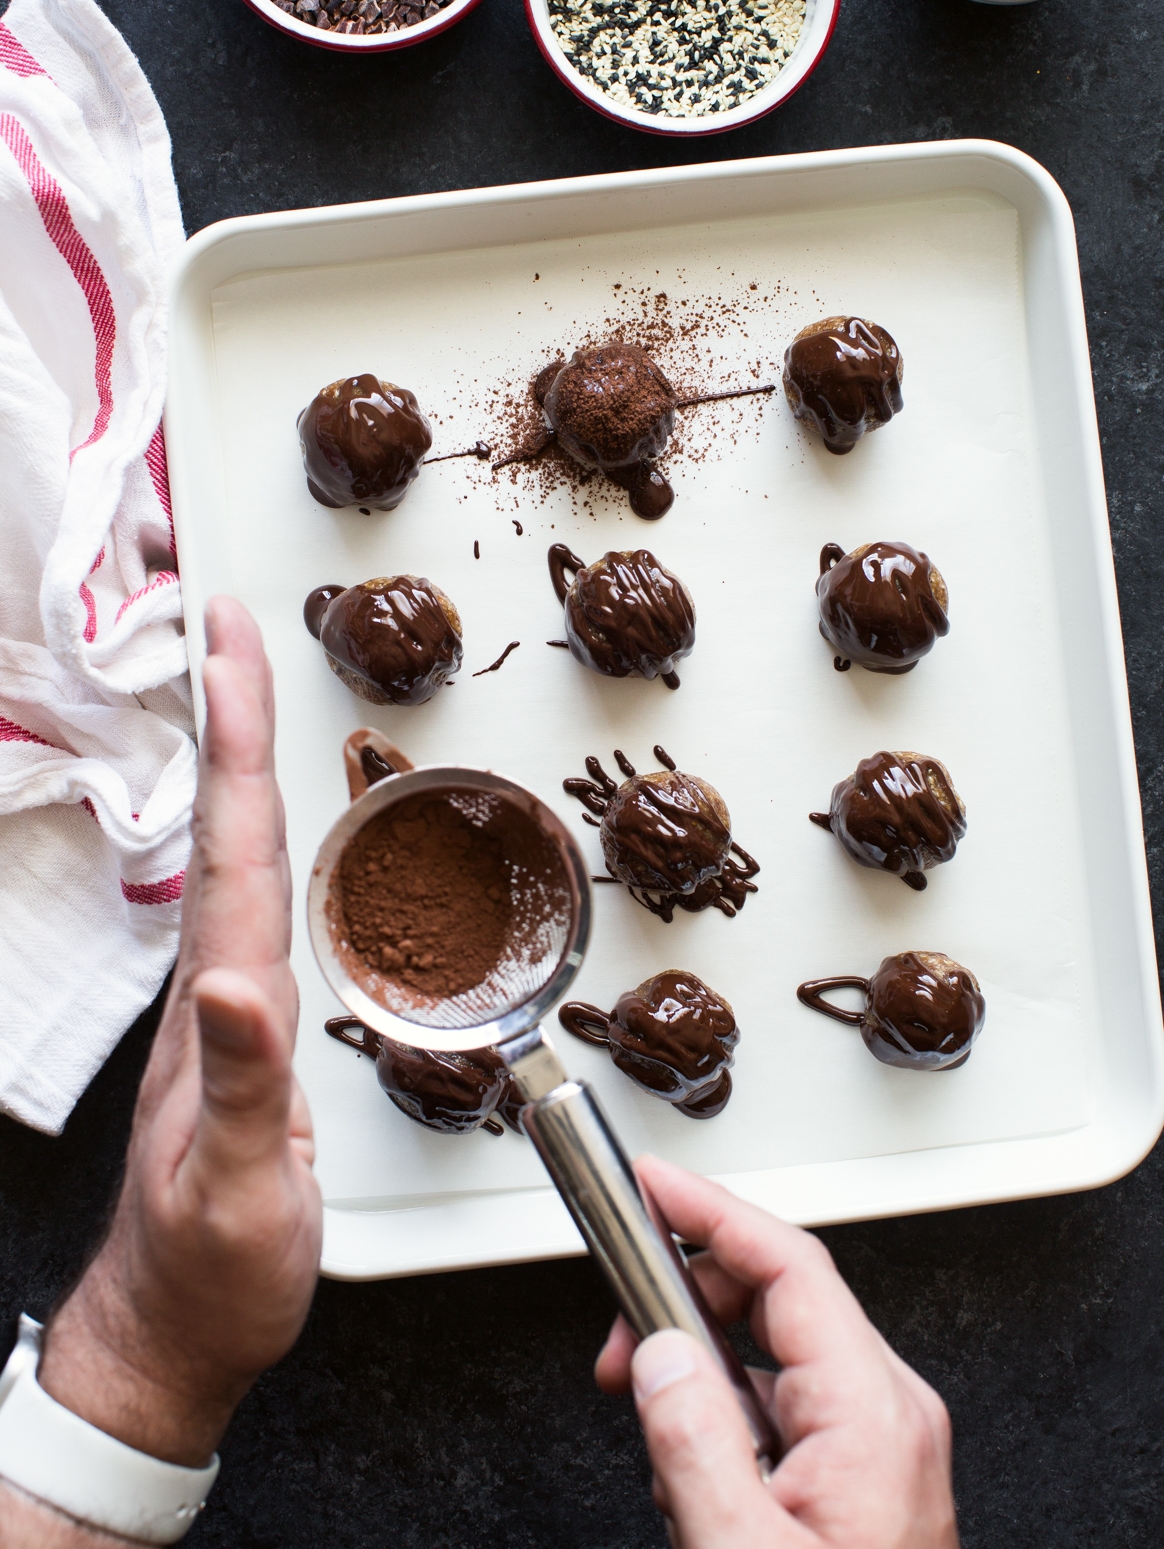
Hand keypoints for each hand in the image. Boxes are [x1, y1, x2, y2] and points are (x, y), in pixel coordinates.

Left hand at [35, 597, 321, 1467]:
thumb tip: (245, 981)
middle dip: (232, 714)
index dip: (240, 740)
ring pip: (239, 853)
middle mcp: (220, 984)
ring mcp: (226, 1003)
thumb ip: (250, 1085)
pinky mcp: (243, 1029)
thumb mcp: (243, 1189)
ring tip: (248, 687)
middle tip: (232, 623)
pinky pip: (257, 899)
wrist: (173, 1330)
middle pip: (232, 825)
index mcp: (228, 1002)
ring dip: (242, 760)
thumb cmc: (213, 1268)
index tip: (232, 644)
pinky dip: (262, 835)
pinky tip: (274, 824)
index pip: (240, 847)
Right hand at [596, 1156, 957, 1548]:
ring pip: (773, 1349)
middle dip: (686, 1300)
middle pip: (777, 1295)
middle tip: (618, 1345)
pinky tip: (692, 1465)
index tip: (651, 1183)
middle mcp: (888, 1410)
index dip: (711, 1211)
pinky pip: (783, 1399)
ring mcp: (880, 1439)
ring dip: (698, 1363)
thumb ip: (692, 1444)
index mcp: (873, 1413)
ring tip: (650, 1423)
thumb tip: (656, 1353)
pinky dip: (725, 1407)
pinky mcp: (862, 1470)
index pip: (787, 1265)